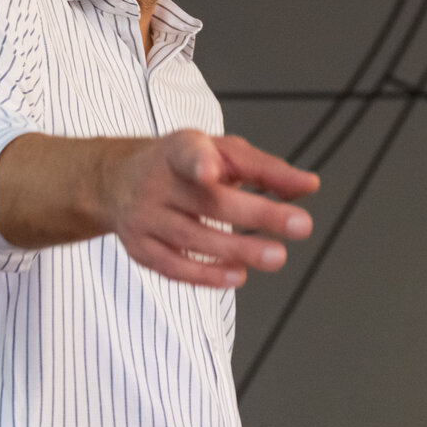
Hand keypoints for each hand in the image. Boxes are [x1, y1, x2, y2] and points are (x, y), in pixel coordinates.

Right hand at [97, 131, 317, 287]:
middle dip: (257, 214)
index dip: (199, 162)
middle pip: (208, 202)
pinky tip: (238, 275)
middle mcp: (157, 183)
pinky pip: (174, 267)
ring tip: (277, 256)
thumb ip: (265, 169)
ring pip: (193, 238)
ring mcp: (144, 217)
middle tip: (302, 226)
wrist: (116, 181)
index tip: (211, 171)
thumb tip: (309, 185)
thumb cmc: (183, 165)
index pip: (187, 154)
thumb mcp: (221, 153)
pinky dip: (207, 275)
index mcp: (178, 151)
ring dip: (238, 250)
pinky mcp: (140, 248)